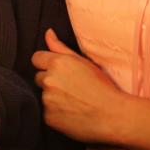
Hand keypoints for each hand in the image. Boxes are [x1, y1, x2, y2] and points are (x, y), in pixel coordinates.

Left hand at [32, 29, 126, 143]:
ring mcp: (47, 99)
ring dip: (53, 98)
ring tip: (74, 101)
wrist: (113, 115)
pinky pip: (47, 112)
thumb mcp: (83, 62)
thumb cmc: (102, 87)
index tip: (58, 72)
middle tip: (71, 88)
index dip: (46, 65)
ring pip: (43, 95)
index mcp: (57, 63)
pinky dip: (56, 113)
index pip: (36, 59)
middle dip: (50, 81)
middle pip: (39, 77)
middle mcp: (49, 80)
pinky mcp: (48, 117)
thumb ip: (60, 46)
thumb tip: (48, 32)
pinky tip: (72, 113)